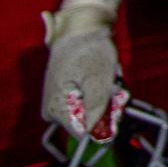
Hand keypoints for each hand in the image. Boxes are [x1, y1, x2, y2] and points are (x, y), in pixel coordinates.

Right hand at [41, 13, 125, 140]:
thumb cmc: (89, 51)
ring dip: (106, 98)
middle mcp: (53, 112)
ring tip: (110, 79)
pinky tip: (104, 78)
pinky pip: (89, 103)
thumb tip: (100, 137)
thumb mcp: (98, 81)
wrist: (80, 28)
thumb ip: (97, 111)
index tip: (114, 103)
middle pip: (88, 124)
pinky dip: (101, 93)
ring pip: (91, 113)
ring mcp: (58, 104)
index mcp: (57, 111)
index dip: (105, 122)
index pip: (84, 135)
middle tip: (114, 88)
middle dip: (107, 107)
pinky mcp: (66, 96)